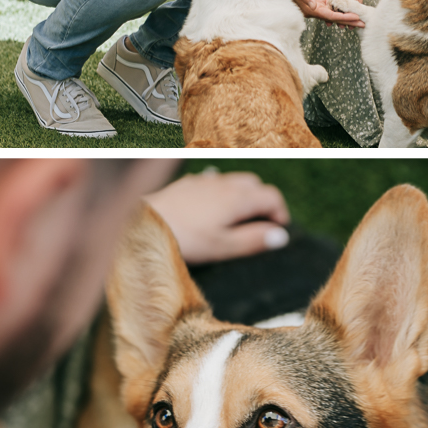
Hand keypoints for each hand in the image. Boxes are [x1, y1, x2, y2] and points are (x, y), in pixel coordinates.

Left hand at [144, 171, 289, 263]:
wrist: (146, 224)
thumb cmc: (185, 239)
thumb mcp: (223, 246)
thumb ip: (254, 240)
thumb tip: (280, 236)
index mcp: (238, 198)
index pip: (272, 196)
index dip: (280, 212)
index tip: (279, 229)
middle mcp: (225, 184)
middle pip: (256, 185)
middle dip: (263, 202)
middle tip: (261, 224)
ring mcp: (206, 181)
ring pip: (236, 181)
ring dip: (244, 196)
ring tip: (239, 217)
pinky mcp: (189, 184)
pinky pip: (215, 181)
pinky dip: (223, 192)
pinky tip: (213, 208)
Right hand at [312, 0, 365, 27]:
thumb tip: (313, 0)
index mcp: (327, 1)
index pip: (328, 12)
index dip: (331, 17)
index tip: (332, 22)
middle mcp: (336, 5)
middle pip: (338, 16)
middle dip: (343, 22)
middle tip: (344, 26)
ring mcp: (345, 4)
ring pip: (347, 15)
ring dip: (350, 21)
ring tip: (353, 26)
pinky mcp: (354, 1)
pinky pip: (356, 9)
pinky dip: (357, 15)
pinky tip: (358, 20)